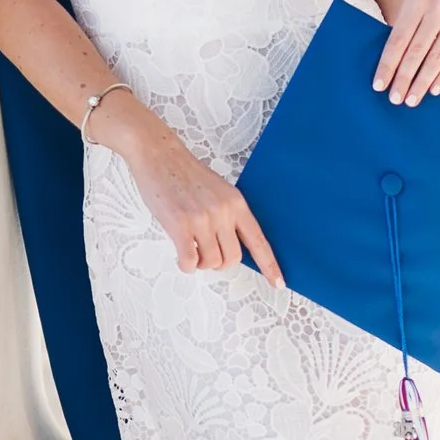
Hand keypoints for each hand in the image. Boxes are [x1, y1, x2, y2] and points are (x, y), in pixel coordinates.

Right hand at [112, 106, 282, 278]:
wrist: (160, 156)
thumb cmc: (186, 175)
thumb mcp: (219, 191)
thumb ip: (229, 216)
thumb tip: (232, 248)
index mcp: (237, 203)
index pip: (258, 241)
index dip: (270, 265)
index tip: (278, 283)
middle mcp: (223, 212)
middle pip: (233, 259)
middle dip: (219, 262)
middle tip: (205, 249)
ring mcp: (203, 219)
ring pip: (211, 263)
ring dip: (200, 262)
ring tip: (190, 245)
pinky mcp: (180, 226)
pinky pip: (190, 262)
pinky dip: (186, 264)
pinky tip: (181, 254)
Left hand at [374, 0, 439, 105]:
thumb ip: (402, 25)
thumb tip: (389, 66)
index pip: (400, 39)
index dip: (388, 64)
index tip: (379, 85)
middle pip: (418, 51)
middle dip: (405, 78)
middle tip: (395, 99)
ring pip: (439, 57)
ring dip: (423, 82)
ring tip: (411, 99)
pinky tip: (433, 89)